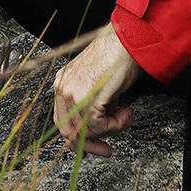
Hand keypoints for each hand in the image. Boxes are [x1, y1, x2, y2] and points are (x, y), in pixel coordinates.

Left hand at [53, 26, 141, 156]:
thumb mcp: (98, 83)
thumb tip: (101, 125)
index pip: (63, 121)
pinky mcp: (89, 97)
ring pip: (87, 131)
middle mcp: (64, 88)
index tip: (93, 146)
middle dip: (91, 145)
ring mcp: (74, 93)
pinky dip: (116, 125)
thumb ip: (94, 104)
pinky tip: (126, 112)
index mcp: (63, 83)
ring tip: (125, 117)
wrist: (128, 41)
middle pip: (69, 132)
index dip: (78, 139)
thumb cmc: (117, 56)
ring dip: (111, 130)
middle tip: (107, 150)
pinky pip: (100, 125)